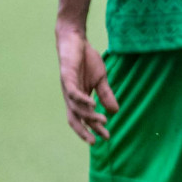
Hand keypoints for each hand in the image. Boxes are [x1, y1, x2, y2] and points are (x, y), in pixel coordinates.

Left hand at [56, 24, 118, 143]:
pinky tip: (92, 104)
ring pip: (76, 108)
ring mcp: (68, 88)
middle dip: (85, 131)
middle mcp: (71, 97)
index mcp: (79, 99)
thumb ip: (106, 95)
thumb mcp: (101, 79)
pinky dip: (82, 100)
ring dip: (89, 116)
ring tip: (103, 119)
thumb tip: (115, 112)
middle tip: (98, 140)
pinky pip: (73, 93)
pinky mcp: (67, 78)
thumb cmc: (86, 60)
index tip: (107, 137)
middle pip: (75, 119)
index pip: (85, 118)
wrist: (75, 41)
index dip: (95, 128)